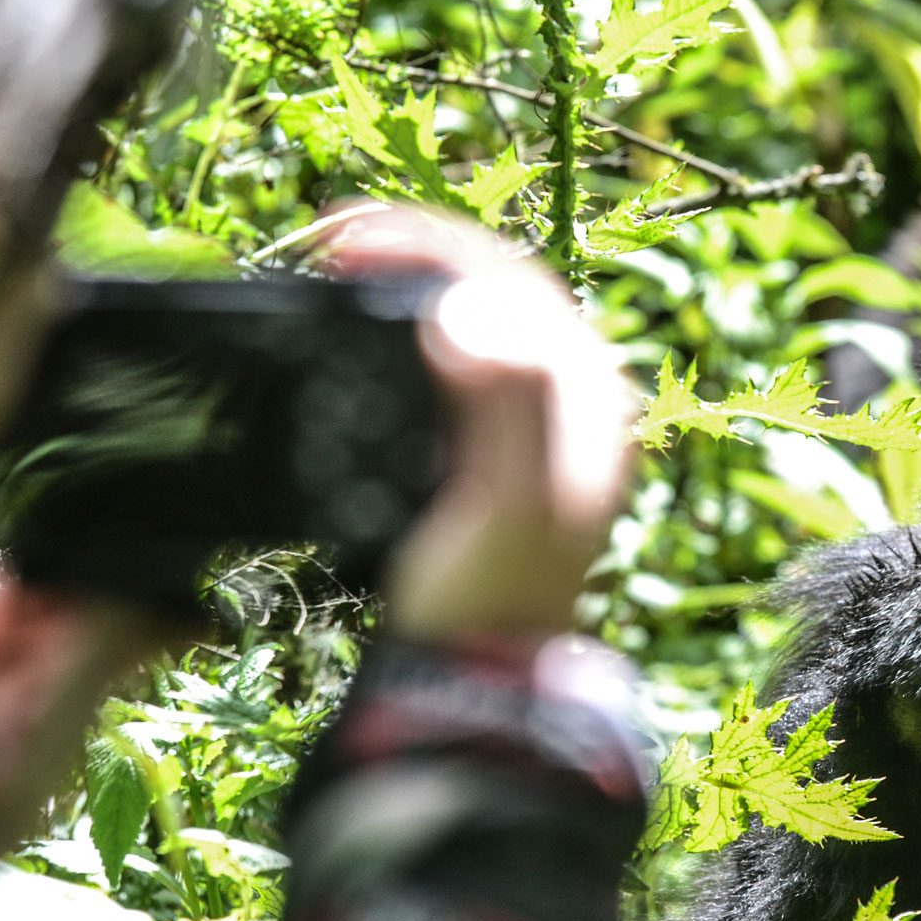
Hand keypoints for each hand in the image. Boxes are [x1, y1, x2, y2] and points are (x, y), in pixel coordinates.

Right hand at [312, 205, 634, 644]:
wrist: (478, 681)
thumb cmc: (490, 599)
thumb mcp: (507, 504)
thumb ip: (507, 404)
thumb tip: (464, 315)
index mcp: (588, 399)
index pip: (513, 280)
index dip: (431, 245)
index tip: (347, 239)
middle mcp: (574, 403)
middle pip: (496, 290)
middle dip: (418, 252)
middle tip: (332, 240)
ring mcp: (535, 428)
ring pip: (477, 321)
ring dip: (414, 284)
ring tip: (342, 267)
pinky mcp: (494, 456)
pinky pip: (458, 363)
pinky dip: (410, 334)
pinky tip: (366, 340)